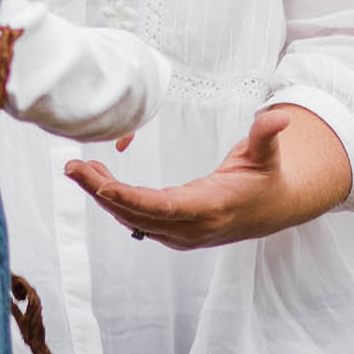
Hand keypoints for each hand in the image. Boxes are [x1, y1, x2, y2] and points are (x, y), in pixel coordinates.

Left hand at [64, 105, 351, 249]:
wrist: (273, 211)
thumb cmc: (266, 178)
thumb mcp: (267, 155)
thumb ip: (266, 135)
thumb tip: (280, 118)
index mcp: (212, 208)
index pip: (163, 207)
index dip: (130, 198)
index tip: (101, 184)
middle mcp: (192, 228)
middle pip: (138, 215)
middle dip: (102, 193)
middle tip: (72, 168)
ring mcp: (181, 235)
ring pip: (133, 220)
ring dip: (103, 196)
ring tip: (77, 169)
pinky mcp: (174, 233)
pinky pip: (138, 220)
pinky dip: (115, 202)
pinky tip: (98, 181)